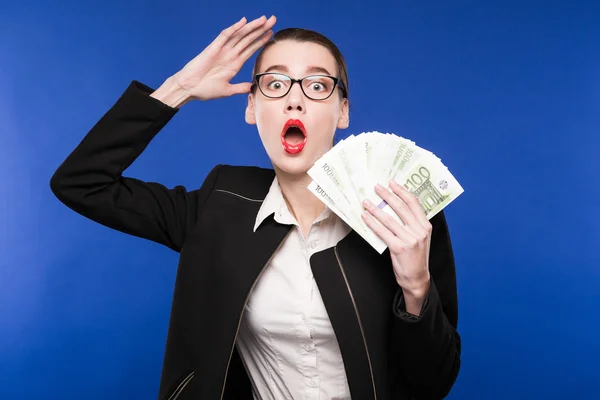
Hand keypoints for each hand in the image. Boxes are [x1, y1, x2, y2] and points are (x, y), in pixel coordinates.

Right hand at [153, 15, 275, 105]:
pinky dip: (234, 28)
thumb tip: (252, 88)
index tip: (271, 34)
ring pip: (240, 35)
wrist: (189, 89)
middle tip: (273, 20)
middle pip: (248, 39)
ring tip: (263, 19)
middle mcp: (230, 55)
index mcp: (234, 64)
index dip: (261, 41)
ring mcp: (222, 50)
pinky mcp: (213, 48)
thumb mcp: (227, 90)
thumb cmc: (204, 89)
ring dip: (252, 27)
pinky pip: (225, 36)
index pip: (251, 49)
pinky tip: (243, 22)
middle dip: (261, 29)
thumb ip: (240, 88)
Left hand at [361, 180, 432, 297]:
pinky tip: (365, 217)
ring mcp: (409, 239)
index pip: (414, 203)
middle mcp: (419, 231)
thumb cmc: (416, 256)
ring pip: (389, 219)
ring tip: (366, 202)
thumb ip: (412, 223)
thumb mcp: (420, 237)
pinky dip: (372, 223)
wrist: (416, 278)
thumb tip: (395, 206)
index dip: (402, 191)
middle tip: (376, 187)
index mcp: (426, 226)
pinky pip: (382, 232)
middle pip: (401, 208)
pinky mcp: (399, 248)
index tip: (392, 183)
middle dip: (387, 195)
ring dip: (375, 209)